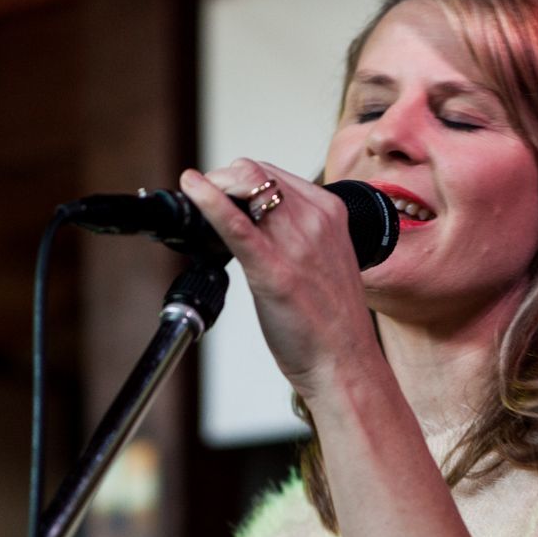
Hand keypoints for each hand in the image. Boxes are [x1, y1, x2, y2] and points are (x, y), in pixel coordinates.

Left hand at [179, 159, 383, 397]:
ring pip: (244, 184)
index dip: (240, 179)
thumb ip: (299, 235)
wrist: (346, 364)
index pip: (273, 173)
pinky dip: (208, 201)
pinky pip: (236, 224)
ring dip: (212, 188)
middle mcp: (316, 219)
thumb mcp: (323, 261)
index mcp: (330, 212)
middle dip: (222, 179)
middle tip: (202, 199)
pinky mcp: (273, 270)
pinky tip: (191, 189)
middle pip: (255, 172)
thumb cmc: (332, 321)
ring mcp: (296, 242)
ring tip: (196, 205)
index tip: (223, 194)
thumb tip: (260, 224)